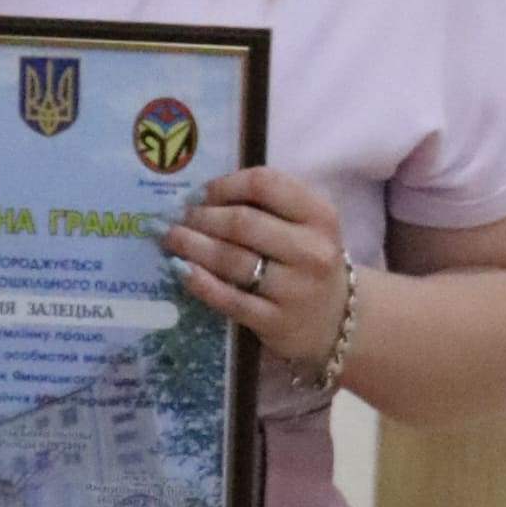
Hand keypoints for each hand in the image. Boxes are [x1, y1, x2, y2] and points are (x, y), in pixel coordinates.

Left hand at [163, 168, 350, 374]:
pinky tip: (179, 269)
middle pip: (242, 223)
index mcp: (319, 215)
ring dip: (191, 245)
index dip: (223, 185)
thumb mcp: (306, 225)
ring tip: (166, 237)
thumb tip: (200, 195)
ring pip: (232, 260)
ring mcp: (295, 289)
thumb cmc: (308, 261)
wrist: (338, 320)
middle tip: (170, 217)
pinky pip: (230, 299)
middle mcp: (311, 250)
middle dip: (198, 217)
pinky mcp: (277, 322)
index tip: (196, 193)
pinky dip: (201, 283)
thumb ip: (267, 204)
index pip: (265, 184)